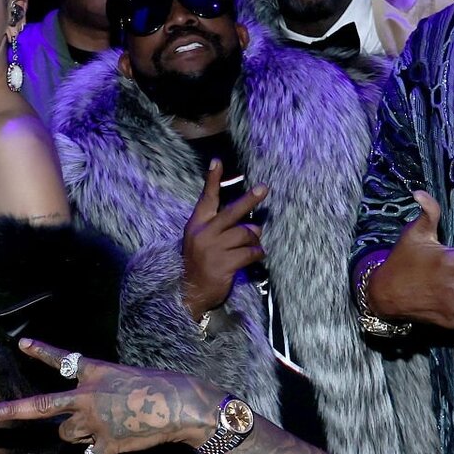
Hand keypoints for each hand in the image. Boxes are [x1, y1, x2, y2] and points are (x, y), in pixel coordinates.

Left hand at [0, 339, 218, 453]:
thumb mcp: (125, 374)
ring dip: (72, 434)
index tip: (22, 344)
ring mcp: (95, 424)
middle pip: (44, 406)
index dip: (41, 351)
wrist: (179, 405)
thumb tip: (86, 406)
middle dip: (13, 411)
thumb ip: (102, 387)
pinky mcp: (107, 446)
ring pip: (67, 435)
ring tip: (97, 427)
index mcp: (95, 373)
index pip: (63, 361)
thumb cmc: (159, 384)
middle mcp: (88, 398)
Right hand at [181, 159, 265, 320]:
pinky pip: (250, 252)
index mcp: (196, 225)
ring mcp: (213, 249)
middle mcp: (204, 234)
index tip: (217, 162)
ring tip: (252, 246)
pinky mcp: (224, 264)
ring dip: (254, 240)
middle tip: (263, 189)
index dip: (212, 180)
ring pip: (246, 234)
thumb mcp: (202, 241)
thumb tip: (255, 225)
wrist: (190, 292)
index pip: (206, 199)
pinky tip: (254, 257)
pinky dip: (256, 253)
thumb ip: (223, 229)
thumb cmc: (200, 264)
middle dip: (250, 199)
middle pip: (232, 212)